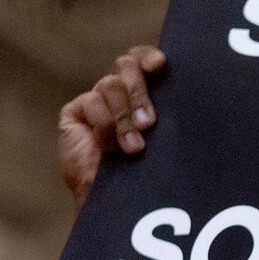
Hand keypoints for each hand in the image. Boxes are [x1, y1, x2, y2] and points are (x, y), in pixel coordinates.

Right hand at [58, 44, 166, 204]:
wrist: (115, 203)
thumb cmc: (146, 174)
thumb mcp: (161, 139)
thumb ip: (165, 112)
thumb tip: (183, 90)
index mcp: (143, 93)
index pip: (142, 59)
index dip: (147, 56)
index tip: (160, 64)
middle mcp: (119, 92)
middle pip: (126, 65)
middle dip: (139, 91)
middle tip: (149, 123)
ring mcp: (96, 100)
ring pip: (111, 85)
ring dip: (124, 118)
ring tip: (133, 148)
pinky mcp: (75, 112)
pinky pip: (92, 102)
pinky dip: (105, 125)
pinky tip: (109, 148)